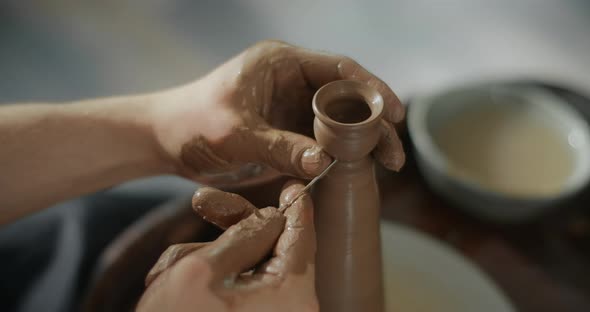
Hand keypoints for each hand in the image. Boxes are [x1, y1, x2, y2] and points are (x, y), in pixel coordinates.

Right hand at [136, 180, 317, 311]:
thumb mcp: (202, 271)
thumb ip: (241, 236)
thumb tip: (270, 218)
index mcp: (292, 293)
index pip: (302, 235)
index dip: (295, 204)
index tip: (292, 185)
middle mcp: (289, 308)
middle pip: (270, 247)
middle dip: (231, 227)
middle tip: (202, 202)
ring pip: (244, 267)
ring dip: (205, 259)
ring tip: (164, 275)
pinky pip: (235, 290)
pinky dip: (206, 282)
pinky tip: (168, 284)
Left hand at [151, 40, 404, 181]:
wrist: (166, 141)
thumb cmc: (192, 124)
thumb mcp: (235, 133)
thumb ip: (279, 146)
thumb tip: (324, 163)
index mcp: (282, 64)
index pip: (339, 69)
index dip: (372, 88)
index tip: (394, 112)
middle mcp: (293, 82)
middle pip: (347, 96)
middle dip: (375, 121)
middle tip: (395, 152)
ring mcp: (292, 108)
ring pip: (340, 121)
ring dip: (364, 140)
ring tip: (389, 163)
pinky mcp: (289, 132)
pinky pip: (324, 140)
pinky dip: (343, 154)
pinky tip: (361, 169)